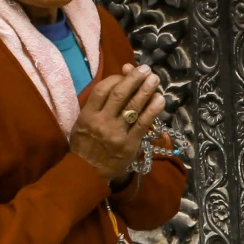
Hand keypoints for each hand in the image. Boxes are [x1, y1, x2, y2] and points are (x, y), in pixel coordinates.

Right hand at [70, 63, 164, 184]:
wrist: (87, 173)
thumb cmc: (86, 144)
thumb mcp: (83, 122)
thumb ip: (98, 104)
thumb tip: (117, 81)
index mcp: (88, 115)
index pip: (102, 89)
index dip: (116, 78)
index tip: (126, 74)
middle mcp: (102, 122)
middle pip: (120, 94)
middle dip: (134, 79)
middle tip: (146, 70)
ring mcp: (116, 133)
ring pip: (133, 107)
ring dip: (146, 90)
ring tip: (155, 79)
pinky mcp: (129, 144)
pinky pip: (143, 124)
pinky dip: (153, 110)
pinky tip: (159, 100)